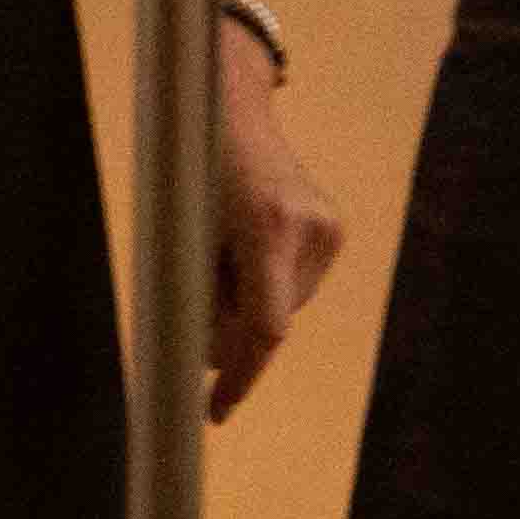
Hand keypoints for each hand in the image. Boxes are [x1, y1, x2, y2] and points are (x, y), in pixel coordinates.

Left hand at [208, 32, 347, 421]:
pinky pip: (296, 283)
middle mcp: (310, 227)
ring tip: (224, 249)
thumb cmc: (192, 170)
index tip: (214, 410)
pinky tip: (248, 244)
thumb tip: (212, 361)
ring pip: (284, 306)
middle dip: (232, 329)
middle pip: (270, 320)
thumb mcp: (184, 233)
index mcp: (267, 226)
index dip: (240, 377)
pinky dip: (266, 281)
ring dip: (249, 301)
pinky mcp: (335, 228)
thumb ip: (198, 297)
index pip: (265, 328)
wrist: (229, 108)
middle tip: (199, 301)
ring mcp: (329, 227)